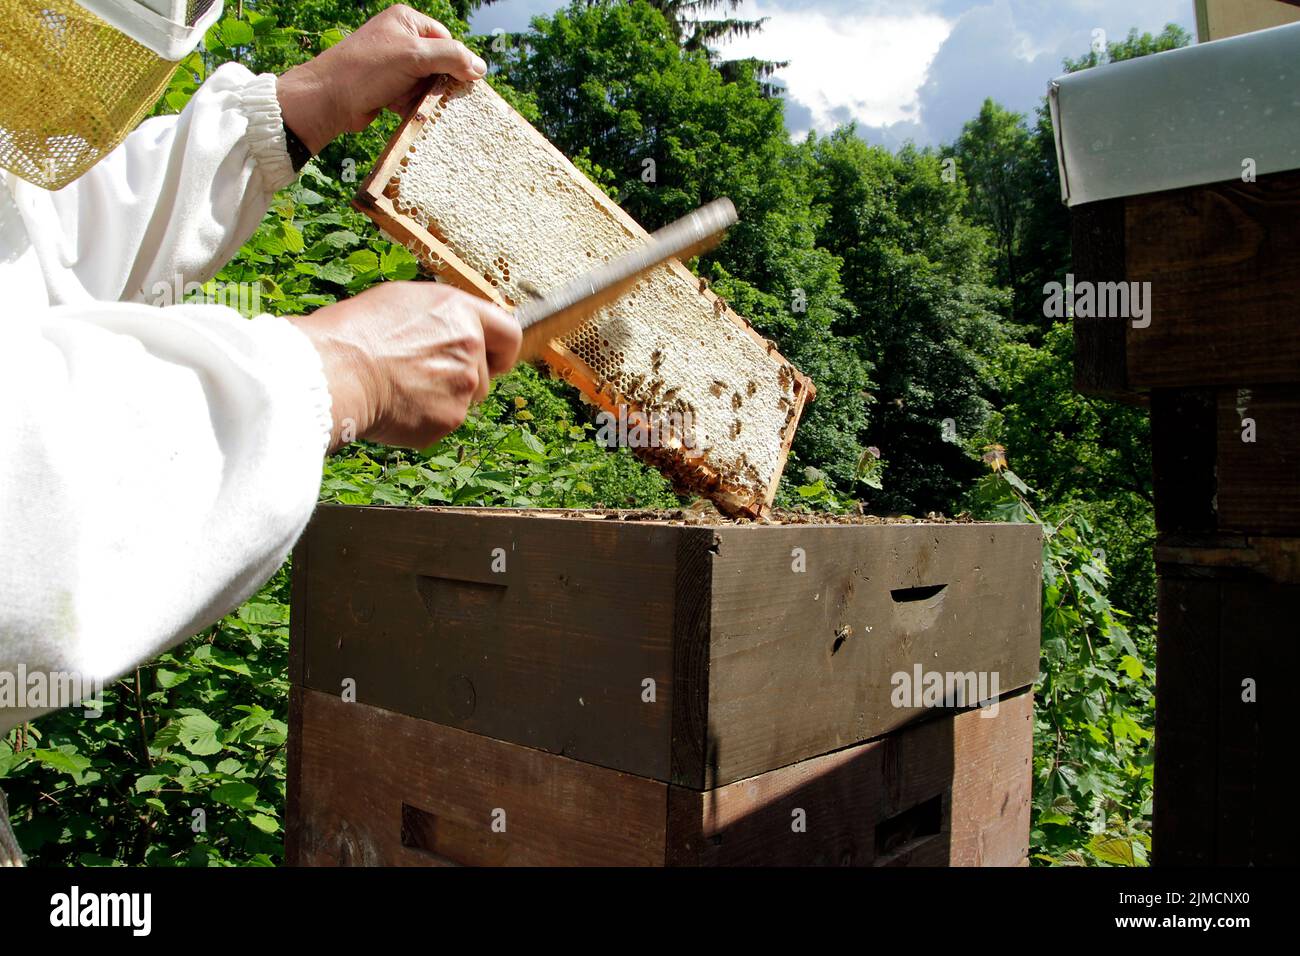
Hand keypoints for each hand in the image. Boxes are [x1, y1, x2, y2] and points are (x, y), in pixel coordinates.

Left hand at [276, 5, 486, 154]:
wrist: (329, 99)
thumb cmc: (368, 69)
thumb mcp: (415, 56)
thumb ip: (451, 57)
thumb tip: (482, 67)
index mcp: (406, 21)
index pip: (446, 39)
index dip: (454, 60)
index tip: (457, 80)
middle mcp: (400, 39)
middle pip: (438, 63)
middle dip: (439, 82)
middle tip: (438, 96)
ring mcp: (393, 65)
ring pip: (426, 84)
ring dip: (425, 98)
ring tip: (415, 103)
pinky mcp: (388, 87)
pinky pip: (413, 97)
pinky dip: (413, 107)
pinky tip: (405, 111)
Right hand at [289, 282, 520, 450]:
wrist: (335, 372)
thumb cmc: (355, 332)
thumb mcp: (401, 302)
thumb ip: (441, 317)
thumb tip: (452, 330)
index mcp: (460, 313)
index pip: (509, 333)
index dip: (502, 351)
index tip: (494, 360)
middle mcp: (470, 348)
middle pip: (485, 374)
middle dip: (462, 379)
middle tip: (423, 376)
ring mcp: (463, 387)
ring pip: (465, 400)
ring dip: (443, 399)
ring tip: (402, 388)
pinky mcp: (449, 420)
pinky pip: (443, 422)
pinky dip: (424, 419)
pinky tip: (395, 405)